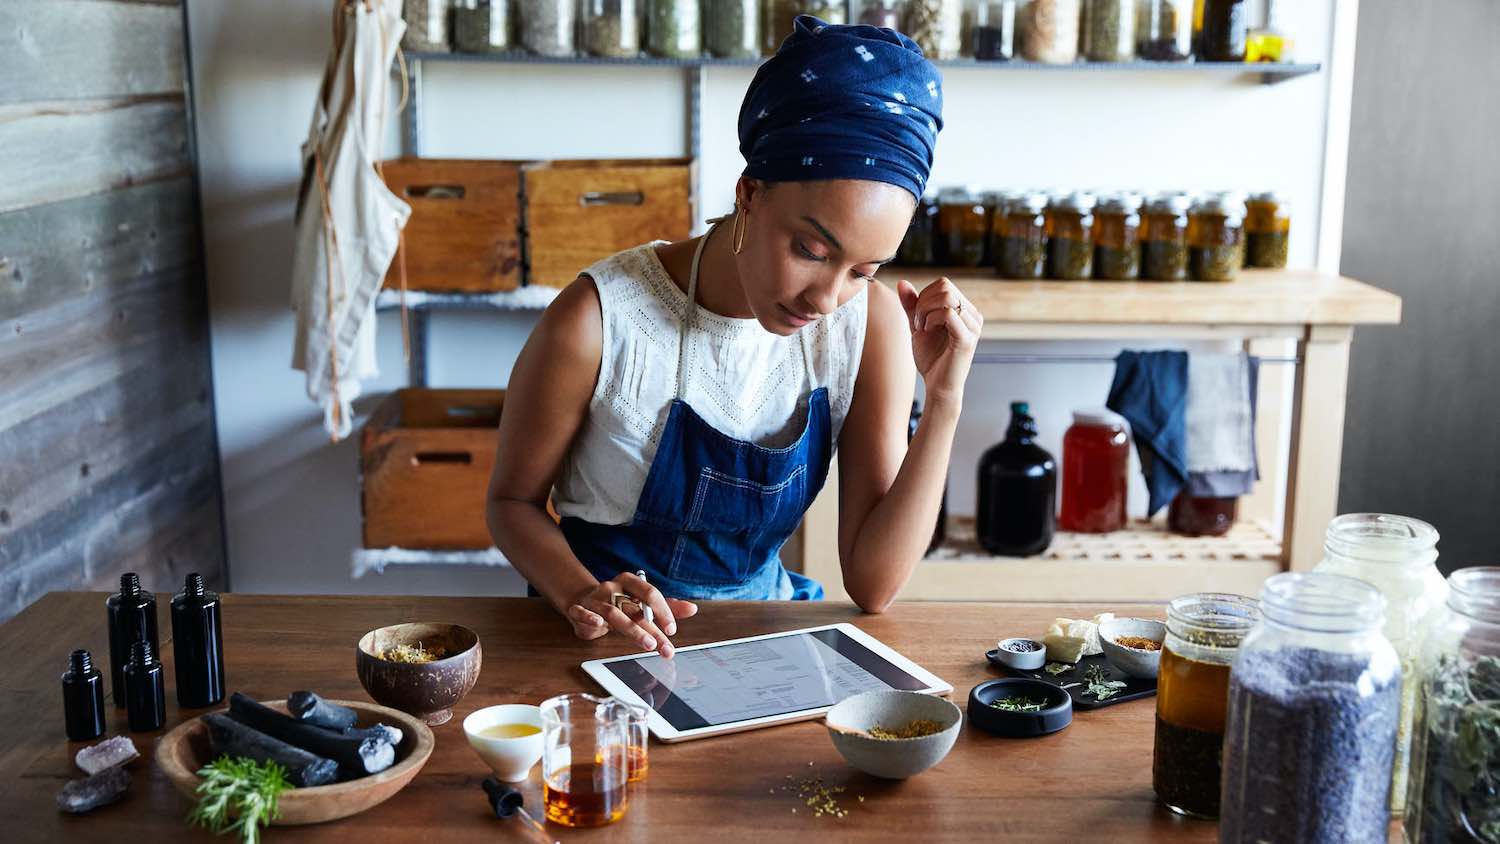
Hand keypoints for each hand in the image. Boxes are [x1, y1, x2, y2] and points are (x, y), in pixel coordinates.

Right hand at [564, 572, 698, 657]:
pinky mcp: (579, 610)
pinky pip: (582, 612)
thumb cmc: (618, 603)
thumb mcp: (641, 604)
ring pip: (613, 613)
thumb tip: (692, 609)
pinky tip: (598, 624)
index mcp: (630, 582)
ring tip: (648, 644)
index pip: (649, 593)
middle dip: (652, 629)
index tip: (672, 630)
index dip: (662, 611)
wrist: (583, 601)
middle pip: (634, 608)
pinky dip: (589, 617)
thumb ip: (666, 607)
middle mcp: (612, 588)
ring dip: (632, 630)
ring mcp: (595, 599)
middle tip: (665, 646)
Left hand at [896, 278, 981, 408]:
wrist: (937, 386)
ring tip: (922, 328)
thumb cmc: (931, 358)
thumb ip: (912, 305)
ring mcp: (973, 326)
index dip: (924, 295)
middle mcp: (974, 315)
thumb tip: (902, 282)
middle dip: (923, 302)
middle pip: (945, 286)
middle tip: (917, 323)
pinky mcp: (967, 338)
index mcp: (966, 310)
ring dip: (925, 311)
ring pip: (947, 297)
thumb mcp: (918, 326)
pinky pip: (948, 314)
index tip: (917, 317)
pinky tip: (927, 331)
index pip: (944, 283)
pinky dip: (931, 319)